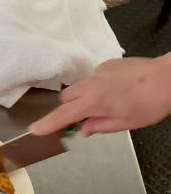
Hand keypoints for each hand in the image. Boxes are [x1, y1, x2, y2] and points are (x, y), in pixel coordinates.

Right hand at [30, 55, 170, 135]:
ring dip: (83, 96)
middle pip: (65, 97)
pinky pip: (93, 77)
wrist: (167, 77)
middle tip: (84, 117)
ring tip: (107, 102)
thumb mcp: (127, 123)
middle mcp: (91, 85)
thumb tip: (83, 129)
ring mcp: (97, 71)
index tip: (34, 129)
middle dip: (68, 107)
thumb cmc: (150, 104)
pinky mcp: (106, 64)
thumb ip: (101, 126)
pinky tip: (117, 89)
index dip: (48, 124)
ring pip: (79, 86)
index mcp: (95, 102)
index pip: (64, 115)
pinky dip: (98, 86)